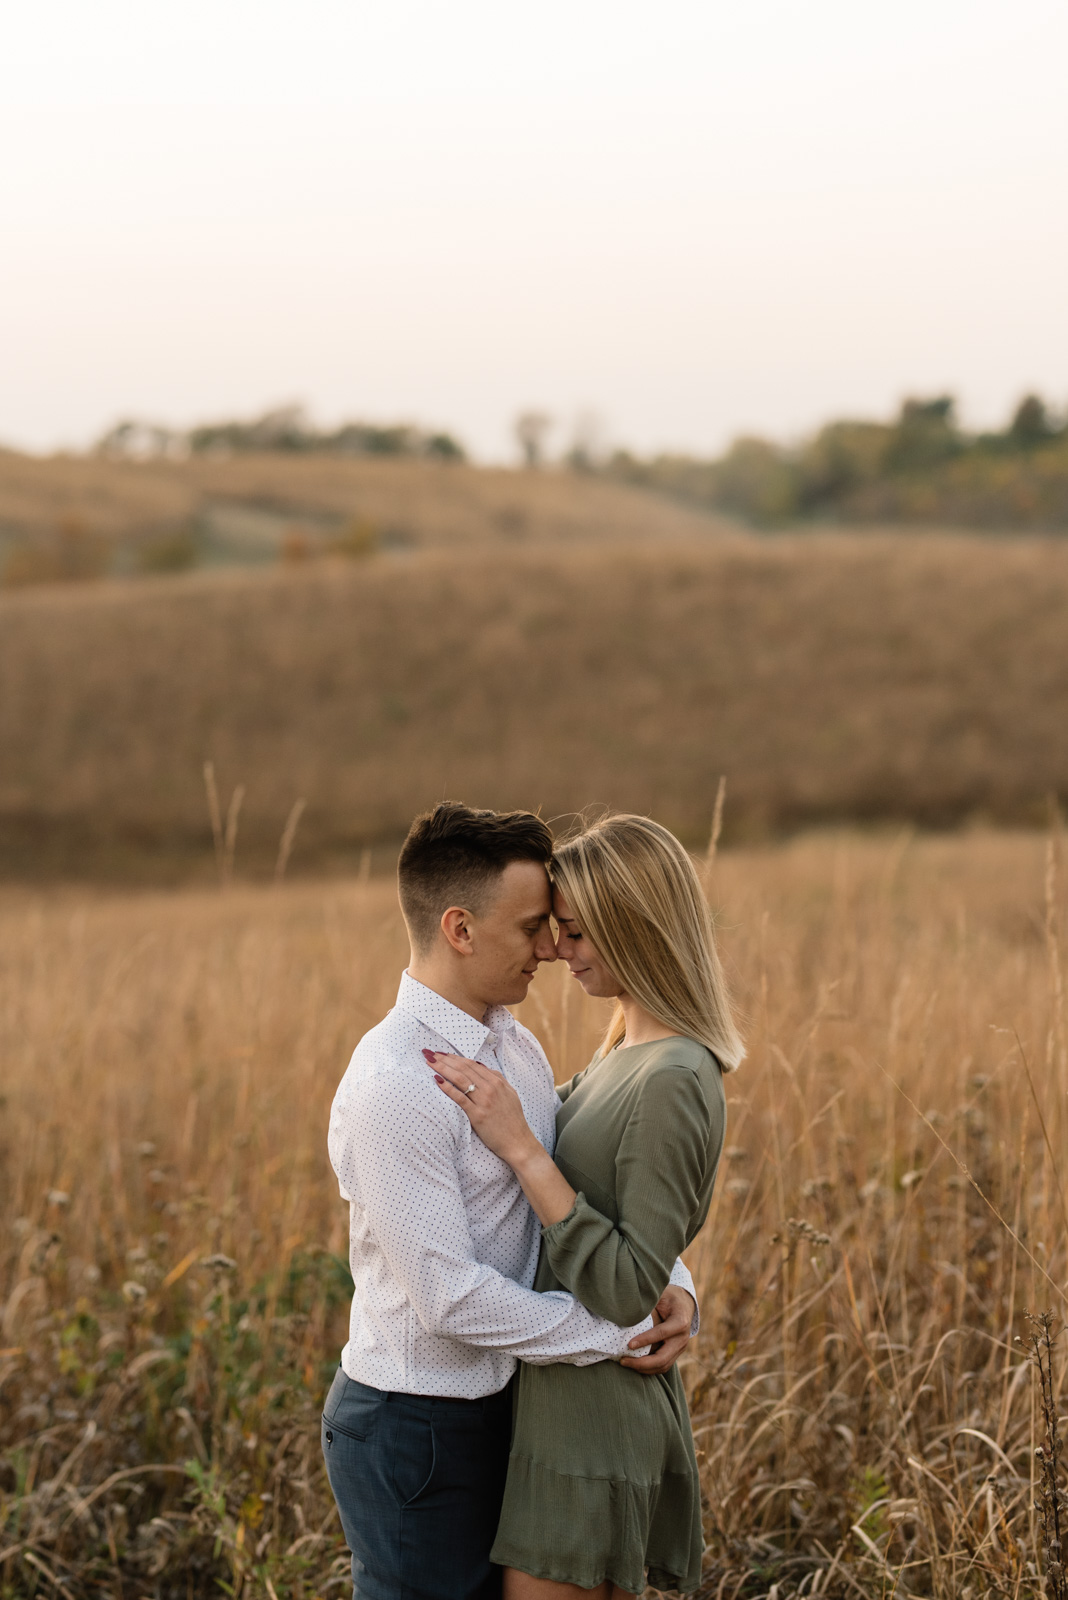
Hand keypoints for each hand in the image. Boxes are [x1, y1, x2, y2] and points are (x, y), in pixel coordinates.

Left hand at [424, 1051, 539, 1167]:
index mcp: (497, 1082)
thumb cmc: (513, 1119)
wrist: (518, 1142)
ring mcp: (484, 1101)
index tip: (442, 1053)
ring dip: (443, 1069)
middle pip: (463, 1068)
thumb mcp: (510, 1093)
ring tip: (430, 1063)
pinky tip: (437, 1081)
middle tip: (430, 1054)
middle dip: (445, 1059)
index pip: (471, 1064)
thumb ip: (497, 1078)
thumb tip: (480, 1066)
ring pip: (460, 1079)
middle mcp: (490, 1088)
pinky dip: (447, 1088)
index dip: (455, 1057)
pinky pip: (459, 1098)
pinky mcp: (477, 1115)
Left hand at [620, 1283, 696, 1374]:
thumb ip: (649, 1300)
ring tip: (626, 1363)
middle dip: (642, 1363)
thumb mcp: (662, 1293)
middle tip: (623, 1360)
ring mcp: (680, 1348)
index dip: (645, 1340)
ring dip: (643, 1368)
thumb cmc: (669, 1297)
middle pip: (663, 1358)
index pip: (661, 1333)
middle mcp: (682, 1338)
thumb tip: (629, 1307)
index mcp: (680, 1321)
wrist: (684, 1304)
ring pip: (662, 1366)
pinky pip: (663, 1366)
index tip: (629, 1344)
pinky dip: (648, 1369)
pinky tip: (634, 1365)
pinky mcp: (675, 1354)